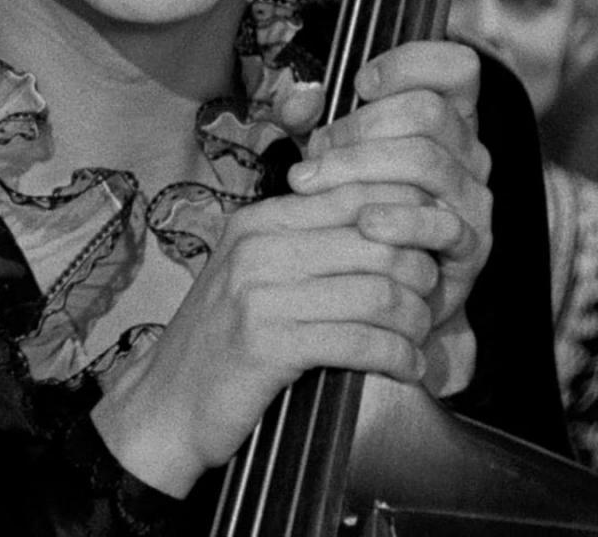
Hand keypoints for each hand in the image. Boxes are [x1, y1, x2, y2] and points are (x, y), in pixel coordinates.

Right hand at [90, 183, 441, 495]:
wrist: (166, 403)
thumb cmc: (222, 342)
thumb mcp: (255, 276)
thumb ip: (306, 245)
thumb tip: (391, 226)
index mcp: (257, 221)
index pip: (356, 195)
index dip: (409, 221)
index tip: (427, 255)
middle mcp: (257, 247)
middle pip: (379, 243)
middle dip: (422, 278)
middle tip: (430, 307)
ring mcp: (258, 295)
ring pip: (378, 292)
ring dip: (416, 323)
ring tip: (418, 341)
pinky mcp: (267, 345)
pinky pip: (361, 341)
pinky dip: (397, 358)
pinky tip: (404, 369)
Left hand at [289, 40, 489, 386]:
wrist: (368, 284)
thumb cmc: (344, 203)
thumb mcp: (317, 152)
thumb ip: (302, 118)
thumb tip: (300, 98)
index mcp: (442, 115)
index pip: (456, 67)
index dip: (411, 63)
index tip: (360, 84)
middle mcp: (468, 151)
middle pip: (428, 112)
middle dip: (359, 126)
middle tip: (313, 153)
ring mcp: (472, 198)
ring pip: (427, 161)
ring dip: (359, 168)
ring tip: (310, 184)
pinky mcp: (470, 247)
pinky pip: (443, 223)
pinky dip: (399, 221)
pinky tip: (364, 224)